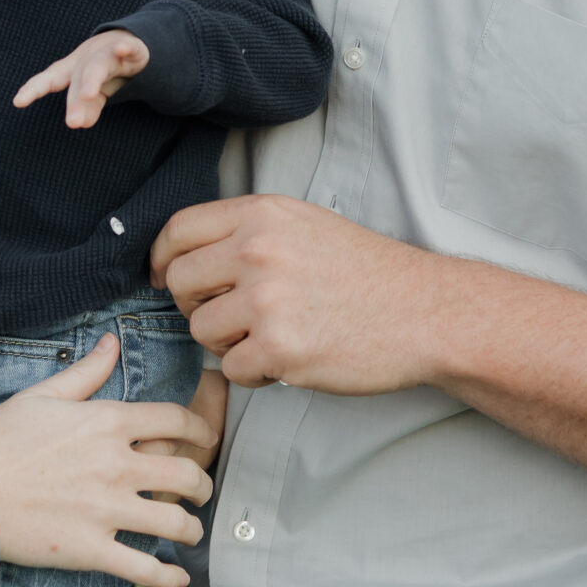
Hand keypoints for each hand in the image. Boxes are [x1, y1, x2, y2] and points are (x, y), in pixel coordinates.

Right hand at [0, 333, 218, 586]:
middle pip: (186, 474)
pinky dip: (168, 576)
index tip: (206, 439)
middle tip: (201, 490)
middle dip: (202, 484)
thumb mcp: (41, 396)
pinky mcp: (90, 549)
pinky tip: (177, 576)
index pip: (176, 421)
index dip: (201, 430)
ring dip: (190, 528)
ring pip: (174, 522)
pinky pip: (144, 568)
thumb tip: (112, 342)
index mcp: (107, 422)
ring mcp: (105, 509)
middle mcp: (115, 464)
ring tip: (189, 531)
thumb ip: (85, 372)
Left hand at [14, 31, 150, 128]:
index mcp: (73, 69)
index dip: (34, 88)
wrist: (132, 42)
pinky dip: (125, 48)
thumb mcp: (94, 91)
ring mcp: (110, 52)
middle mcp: (88, 58)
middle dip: (75, 99)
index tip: (18, 102)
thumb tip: (78, 124)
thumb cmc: (105, 70)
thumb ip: (87, 107)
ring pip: (98, 64)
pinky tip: (122, 48)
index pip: (50, 79)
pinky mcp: (134, 50)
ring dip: (92, 78)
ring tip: (89, 94)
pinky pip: (130, 48)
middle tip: (73, 122)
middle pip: (78, 77)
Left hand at [150, 193, 456, 392]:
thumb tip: (183, 256)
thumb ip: (246, 231)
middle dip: (196, 305)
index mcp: (261, 214)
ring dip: (227, 342)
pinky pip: (231, 369)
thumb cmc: (365, 271)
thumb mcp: (303, 223)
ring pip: (200, 330)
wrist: (424, 311)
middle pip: (180, 283)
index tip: (165, 278)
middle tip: (229, 316)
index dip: (163, 259)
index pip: (178, 230)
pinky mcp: (281, 350)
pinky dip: (253, 372)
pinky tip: (286, 360)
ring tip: (270, 336)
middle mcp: (258, 251)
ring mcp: (267, 301)